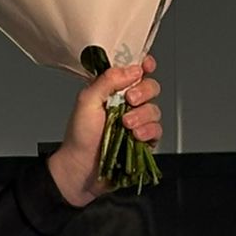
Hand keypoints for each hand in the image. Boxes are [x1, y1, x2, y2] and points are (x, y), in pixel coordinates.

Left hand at [46, 53, 162, 206]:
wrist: (80, 169)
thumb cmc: (78, 137)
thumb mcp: (87, 101)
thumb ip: (107, 80)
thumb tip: (132, 69)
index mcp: (113, 91)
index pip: (135, 72)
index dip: (144, 66)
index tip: (145, 67)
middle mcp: (127, 105)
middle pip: (151, 87)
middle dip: (144, 92)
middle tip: (130, 100)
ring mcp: (137, 123)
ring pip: (154, 109)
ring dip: (142, 115)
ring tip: (126, 125)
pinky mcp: (143, 141)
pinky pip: (157, 130)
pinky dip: (149, 131)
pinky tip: (136, 136)